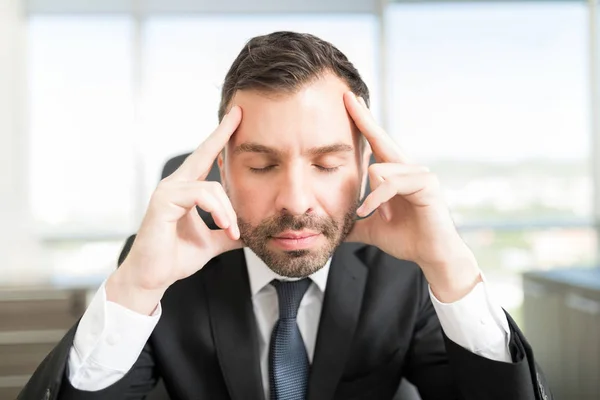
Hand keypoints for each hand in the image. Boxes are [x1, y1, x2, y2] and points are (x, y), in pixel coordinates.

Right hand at [107, 106, 243, 313]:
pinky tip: (225, 226)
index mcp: (185, 190)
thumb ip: (227, 232)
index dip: (220, 138)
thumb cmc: (175, 258)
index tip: (236, 119)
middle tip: (239, 113)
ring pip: (212, 187)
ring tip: (234, 232)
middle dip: (222, 133)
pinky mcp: (163, 201)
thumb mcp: (211, 243)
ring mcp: (167, 190)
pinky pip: (202, 196)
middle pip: (203, 152)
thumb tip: (250, 233)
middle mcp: (175, 185)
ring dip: (229, 211)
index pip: (206, 159)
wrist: (153, 278)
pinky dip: (219, 211)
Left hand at [343, 93, 480, 301]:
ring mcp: (419, 173)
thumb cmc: (407, 239)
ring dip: (370, 197)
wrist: (431, 256)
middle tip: (345, 96)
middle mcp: (408, 168)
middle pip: (381, 139)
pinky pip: (390, 183)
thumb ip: (354, 222)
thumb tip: (333, 226)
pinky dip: (376, 200)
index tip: (349, 102)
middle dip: (362, 118)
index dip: (362, 123)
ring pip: (379, 169)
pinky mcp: (426, 184)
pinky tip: (373, 213)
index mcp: (395, 174)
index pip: (376, 143)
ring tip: (375, 215)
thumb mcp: (371, 229)